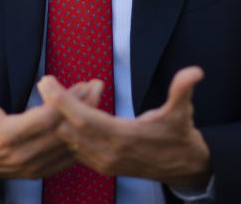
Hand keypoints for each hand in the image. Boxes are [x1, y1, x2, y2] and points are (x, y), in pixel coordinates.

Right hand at [0, 60, 99, 181]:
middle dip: (84, 108)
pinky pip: (65, 159)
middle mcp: (23, 154)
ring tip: (98, 99)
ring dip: (85, 123)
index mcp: (8, 135)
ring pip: (68, 145)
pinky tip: (87, 124)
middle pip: (63, 130)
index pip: (47, 118)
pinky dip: (79, 141)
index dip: (66, 101)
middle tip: (98, 86)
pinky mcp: (37, 172)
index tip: (82, 84)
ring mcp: (32, 166)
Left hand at [37, 66, 211, 188]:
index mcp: (125, 137)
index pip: (84, 118)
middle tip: (43, 83)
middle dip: (53, 106)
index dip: (63, 101)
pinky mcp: (102, 166)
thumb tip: (196, 71)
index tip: (47, 82)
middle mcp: (110, 153)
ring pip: (69, 140)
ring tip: (51, 93)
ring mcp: (104, 162)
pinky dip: (67, 131)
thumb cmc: (180, 135)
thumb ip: (183, 89)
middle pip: (70, 129)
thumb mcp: (183, 111)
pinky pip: (75, 149)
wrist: (183, 167)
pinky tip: (64, 114)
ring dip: (58, 119)